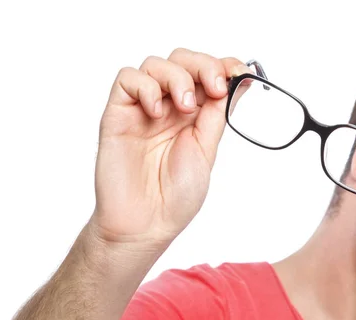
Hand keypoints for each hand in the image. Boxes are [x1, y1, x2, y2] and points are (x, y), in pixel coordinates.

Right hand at [90, 48, 249, 247]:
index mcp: (194, 116)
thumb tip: (236, 82)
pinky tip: (156, 112)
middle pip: (182, 60)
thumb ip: (216, 114)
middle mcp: (168, 108)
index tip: (238, 72)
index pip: (206, 73)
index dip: (222, 65)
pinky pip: (126, 79)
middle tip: (214, 87)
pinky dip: (145, 87)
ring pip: (155, 64)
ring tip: (185, 108)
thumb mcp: (207, 150)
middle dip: (202, 66)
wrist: (146, 224)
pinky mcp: (117, 114)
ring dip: (176, 77)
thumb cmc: (176, 196)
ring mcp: (142, 109)